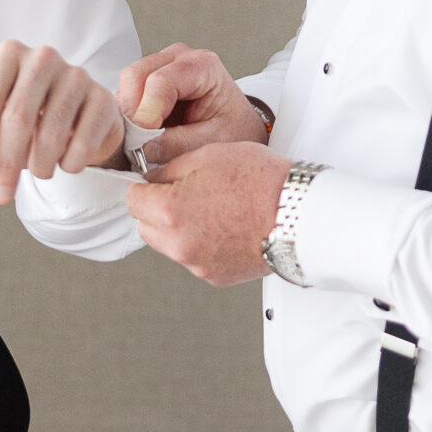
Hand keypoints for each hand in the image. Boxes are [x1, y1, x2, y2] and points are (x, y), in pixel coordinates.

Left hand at [0, 40, 125, 201]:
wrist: (79, 114)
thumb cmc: (30, 116)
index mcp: (9, 56)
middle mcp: (42, 57)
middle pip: (18, 116)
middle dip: (6, 163)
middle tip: (0, 196)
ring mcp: (77, 74)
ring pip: (52, 131)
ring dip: (40, 165)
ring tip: (38, 172)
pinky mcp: (102, 98)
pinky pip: (83, 139)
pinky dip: (69, 163)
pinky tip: (64, 164)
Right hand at [118, 43, 269, 166]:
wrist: (238, 125)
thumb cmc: (232, 129)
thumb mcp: (213, 142)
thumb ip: (178, 144)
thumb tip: (142, 148)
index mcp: (203, 66)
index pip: (162, 81)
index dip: (147, 112)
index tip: (143, 140)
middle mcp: (179, 58)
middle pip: (136, 75)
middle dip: (132, 112)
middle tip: (136, 143)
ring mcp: (160, 65)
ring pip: (126, 84)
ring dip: (128, 114)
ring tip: (141, 141)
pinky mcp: (147, 79)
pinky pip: (126, 94)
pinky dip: (127, 115)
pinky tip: (139, 134)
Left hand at [127, 140, 288, 284]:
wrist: (299, 214)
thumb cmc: (260, 181)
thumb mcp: (207, 155)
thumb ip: (169, 168)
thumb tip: (152, 178)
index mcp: (169, 211)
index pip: (132, 199)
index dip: (144, 186)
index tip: (155, 181)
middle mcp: (178, 244)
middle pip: (147, 226)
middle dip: (158, 209)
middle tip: (187, 192)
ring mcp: (197, 264)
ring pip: (170, 244)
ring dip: (179, 228)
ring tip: (212, 208)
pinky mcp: (216, 276)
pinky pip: (195, 258)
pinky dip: (202, 244)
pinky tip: (225, 226)